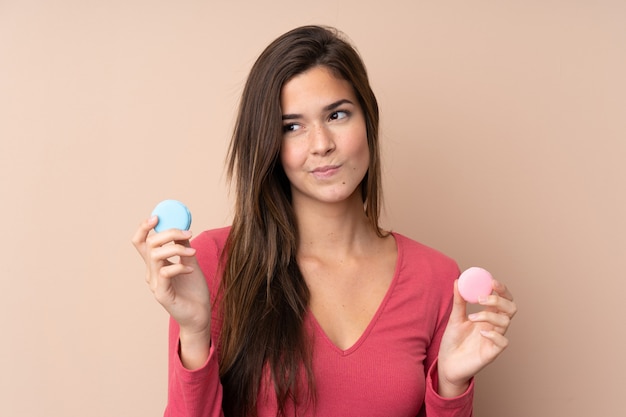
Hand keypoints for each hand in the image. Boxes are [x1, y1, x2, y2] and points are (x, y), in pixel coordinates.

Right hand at [132, 216, 210, 367]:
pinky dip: (179, 266)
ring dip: (176, 249)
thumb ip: (184, 247)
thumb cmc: (194, 291)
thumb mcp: (190, 262)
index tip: (157, 217)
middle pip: (150, 244)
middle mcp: (152, 273)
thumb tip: (182, 228)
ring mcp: (155, 284)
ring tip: (193, 253)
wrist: (200, 315)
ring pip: (155, 256)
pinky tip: (191, 270)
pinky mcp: (162, 294)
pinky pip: (165, 273)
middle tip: (187, 233)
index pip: (141, 242)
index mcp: (156, 264)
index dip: (144, 228)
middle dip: (168, 233)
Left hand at [437, 278, 516, 396]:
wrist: (447, 363)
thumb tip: (457, 281)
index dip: (502, 289)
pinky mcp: (492, 353)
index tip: (491, 281)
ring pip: (505, 322)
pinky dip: (494, 334)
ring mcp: (495, 339)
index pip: (503, 299)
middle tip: (481, 298)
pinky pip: (503, 342)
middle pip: (510, 308)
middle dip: (499, 299)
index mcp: (488, 315)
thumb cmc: (453, 341)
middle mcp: (494, 326)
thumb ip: (459, 301)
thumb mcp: (454, 318)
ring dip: (489, 315)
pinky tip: (481, 332)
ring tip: (471, 317)